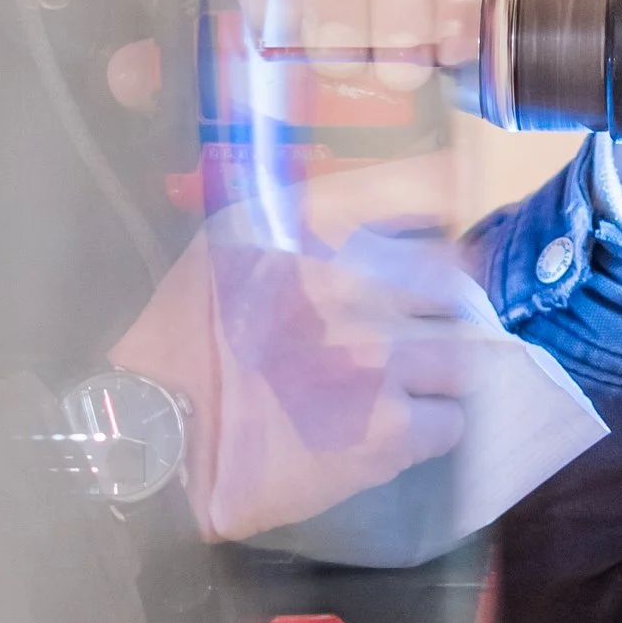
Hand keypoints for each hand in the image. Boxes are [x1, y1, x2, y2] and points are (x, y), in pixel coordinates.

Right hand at [107, 184, 468, 541]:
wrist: (158, 433)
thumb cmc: (187, 336)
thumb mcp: (234, 239)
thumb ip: (305, 212)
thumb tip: (381, 192)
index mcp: (315, 231)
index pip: (423, 189)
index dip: (444, 207)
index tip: (444, 238)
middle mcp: (359, 285)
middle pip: (455, 286)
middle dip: (440, 309)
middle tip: (414, 332)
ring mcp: (381, 360)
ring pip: (463, 356)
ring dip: (440, 370)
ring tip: (405, 387)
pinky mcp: (389, 431)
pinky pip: (452, 421)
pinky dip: (432, 426)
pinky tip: (396, 430)